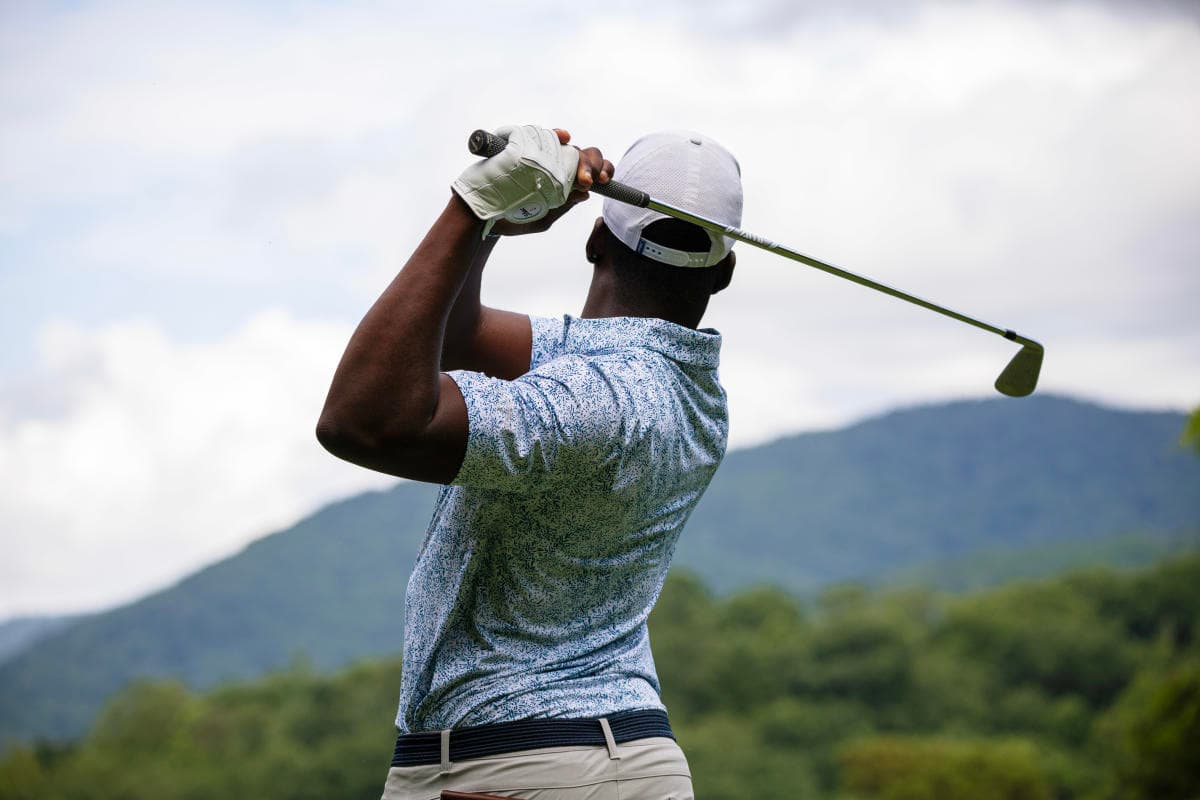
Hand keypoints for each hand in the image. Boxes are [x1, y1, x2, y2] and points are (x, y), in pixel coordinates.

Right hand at [464, 128, 613, 237]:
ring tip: (577, 172)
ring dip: (576, 154)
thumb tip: (585, 194)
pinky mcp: (520, 145)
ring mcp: (536, 154)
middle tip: (586, 180)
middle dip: (590, 164)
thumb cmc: (511, 218)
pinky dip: (555, 134)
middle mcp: (552, 165)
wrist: (482, 216)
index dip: (600, 170)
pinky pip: (541, 134)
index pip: (588, 169)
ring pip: (566, 144)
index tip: (603, 181)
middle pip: (581, 154)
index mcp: (562, 181)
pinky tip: (563, 138)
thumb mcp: (543, 217)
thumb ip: (563, 206)